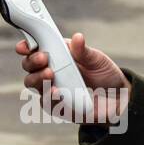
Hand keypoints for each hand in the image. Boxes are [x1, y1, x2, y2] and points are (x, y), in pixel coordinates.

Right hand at [15, 31, 129, 122]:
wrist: (118, 99)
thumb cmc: (105, 75)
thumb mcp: (97, 60)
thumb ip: (84, 52)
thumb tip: (77, 38)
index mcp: (57, 54)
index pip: (35, 48)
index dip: (26, 45)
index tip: (25, 45)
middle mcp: (50, 71)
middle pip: (29, 66)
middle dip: (32, 61)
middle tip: (43, 58)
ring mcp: (51, 89)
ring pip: (33, 84)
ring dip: (38, 78)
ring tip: (50, 74)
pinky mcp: (57, 106)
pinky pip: (47, 102)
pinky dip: (49, 96)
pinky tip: (57, 92)